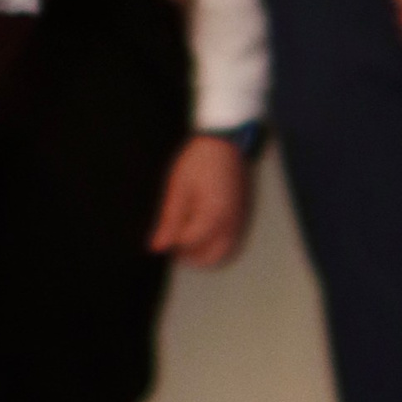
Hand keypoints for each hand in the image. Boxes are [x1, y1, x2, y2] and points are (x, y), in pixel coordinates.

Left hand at [150, 133, 254, 269]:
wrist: (226, 142)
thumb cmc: (199, 162)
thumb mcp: (178, 189)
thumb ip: (168, 221)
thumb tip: (157, 247)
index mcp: (211, 216)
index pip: (189, 244)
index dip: (174, 244)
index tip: (164, 236)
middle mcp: (230, 224)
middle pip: (212, 258)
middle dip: (192, 256)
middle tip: (176, 245)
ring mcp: (240, 221)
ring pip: (225, 253)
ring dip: (207, 252)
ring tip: (190, 238)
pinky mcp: (244, 216)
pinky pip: (233, 240)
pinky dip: (218, 243)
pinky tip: (205, 228)